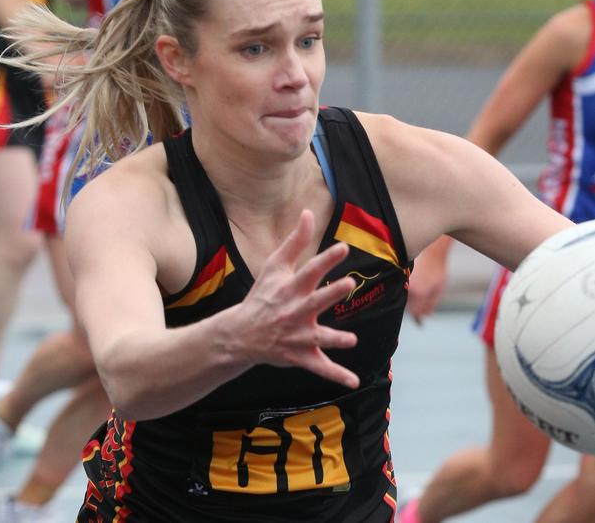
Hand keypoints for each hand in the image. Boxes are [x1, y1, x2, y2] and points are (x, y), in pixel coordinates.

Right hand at [234, 210, 359, 388]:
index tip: (343, 249)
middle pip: (315, 301)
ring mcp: (297, 335)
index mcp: (290, 288)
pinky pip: (319, 367)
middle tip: (349, 284)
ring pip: (318, 338)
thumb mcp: (275, 266)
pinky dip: (336, 375)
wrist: (241, 334)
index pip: (310, 271)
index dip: (326, 260)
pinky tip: (353, 382)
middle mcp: (294, 311)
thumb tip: (307, 212)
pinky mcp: (299, 355)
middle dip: (331, 293)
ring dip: (334, 339)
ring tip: (349, 339)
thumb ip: (295, 241)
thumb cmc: (262, 296)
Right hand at [407, 243, 447, 324]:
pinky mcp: (400, 277)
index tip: (419, 324)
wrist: (431, 252)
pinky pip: (400, 290)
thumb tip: (426, 315)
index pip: (414, 312)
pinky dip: (405, 294)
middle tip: (419, 316)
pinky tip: (413, 292)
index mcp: (419, 293)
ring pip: (402, 298)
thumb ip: (431, 304)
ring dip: (409, 302)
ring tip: (418, 302)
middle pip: (407, 306)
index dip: (417, 319)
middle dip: (413, 311)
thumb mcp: (439, 290)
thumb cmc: (437, 270)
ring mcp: (403, 282)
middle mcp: (408, 288)